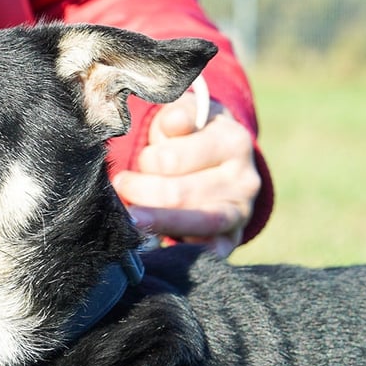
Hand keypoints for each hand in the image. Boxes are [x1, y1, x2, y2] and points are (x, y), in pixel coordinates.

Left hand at [112, 92, 260, 256]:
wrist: (220, 163)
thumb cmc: (191, 136)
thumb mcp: (185, 115)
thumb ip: (176, 114)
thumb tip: (173, 123)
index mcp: (232, 141)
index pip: (173, 159)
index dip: (147, 162)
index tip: (134, 161)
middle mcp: (243, 179)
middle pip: (180, 194)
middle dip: (142, 193)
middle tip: (122, 187)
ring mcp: (240, 212)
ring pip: (197, 223)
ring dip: (158, 222)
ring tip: (131, 218)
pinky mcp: (232, 239)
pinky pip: (210, 251)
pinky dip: (183, 251)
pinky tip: (157, 246)